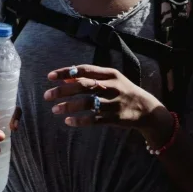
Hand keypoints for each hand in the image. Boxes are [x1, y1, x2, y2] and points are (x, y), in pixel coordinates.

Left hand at [44, 65, 164, 132]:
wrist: (145, 108)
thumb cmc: (123, 91)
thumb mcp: (110, 80)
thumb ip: (90, 78)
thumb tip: (65, 78)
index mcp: (110, 74)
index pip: (84, 70)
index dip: (66, 72)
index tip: (50, 77)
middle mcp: (112, 86)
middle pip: (83, 86)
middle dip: (63, 90)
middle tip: (47, 95)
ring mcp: (114, 102)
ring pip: (87, 103)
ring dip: (68, 106)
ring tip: (55, 109)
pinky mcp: (115, 118)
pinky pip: (93, 119)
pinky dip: (79, 120)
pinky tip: (68, 121)